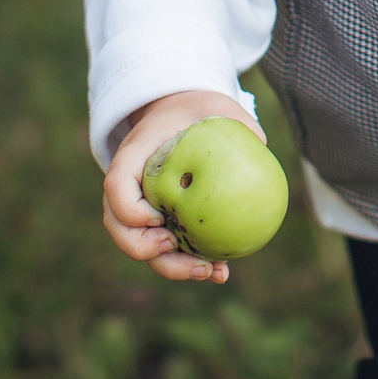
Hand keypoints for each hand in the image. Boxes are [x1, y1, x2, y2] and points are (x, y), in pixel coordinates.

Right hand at [102, 90, 264, 281]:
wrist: (180, 118)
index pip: (116, 185)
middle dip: (144, 248)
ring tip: (210, 272)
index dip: (128, 209)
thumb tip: (261, 143)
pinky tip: (223, 273)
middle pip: (120, 228)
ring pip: (143, 248)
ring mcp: (140, 210)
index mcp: (133, 156)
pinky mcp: (159, 225)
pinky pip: (167, 251)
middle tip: (176, 248)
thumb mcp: (213, 106)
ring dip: (173, 267)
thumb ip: (235, 119)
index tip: (157, 217)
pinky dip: (189, 265)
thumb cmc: (196, 112)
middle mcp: (129, 188)